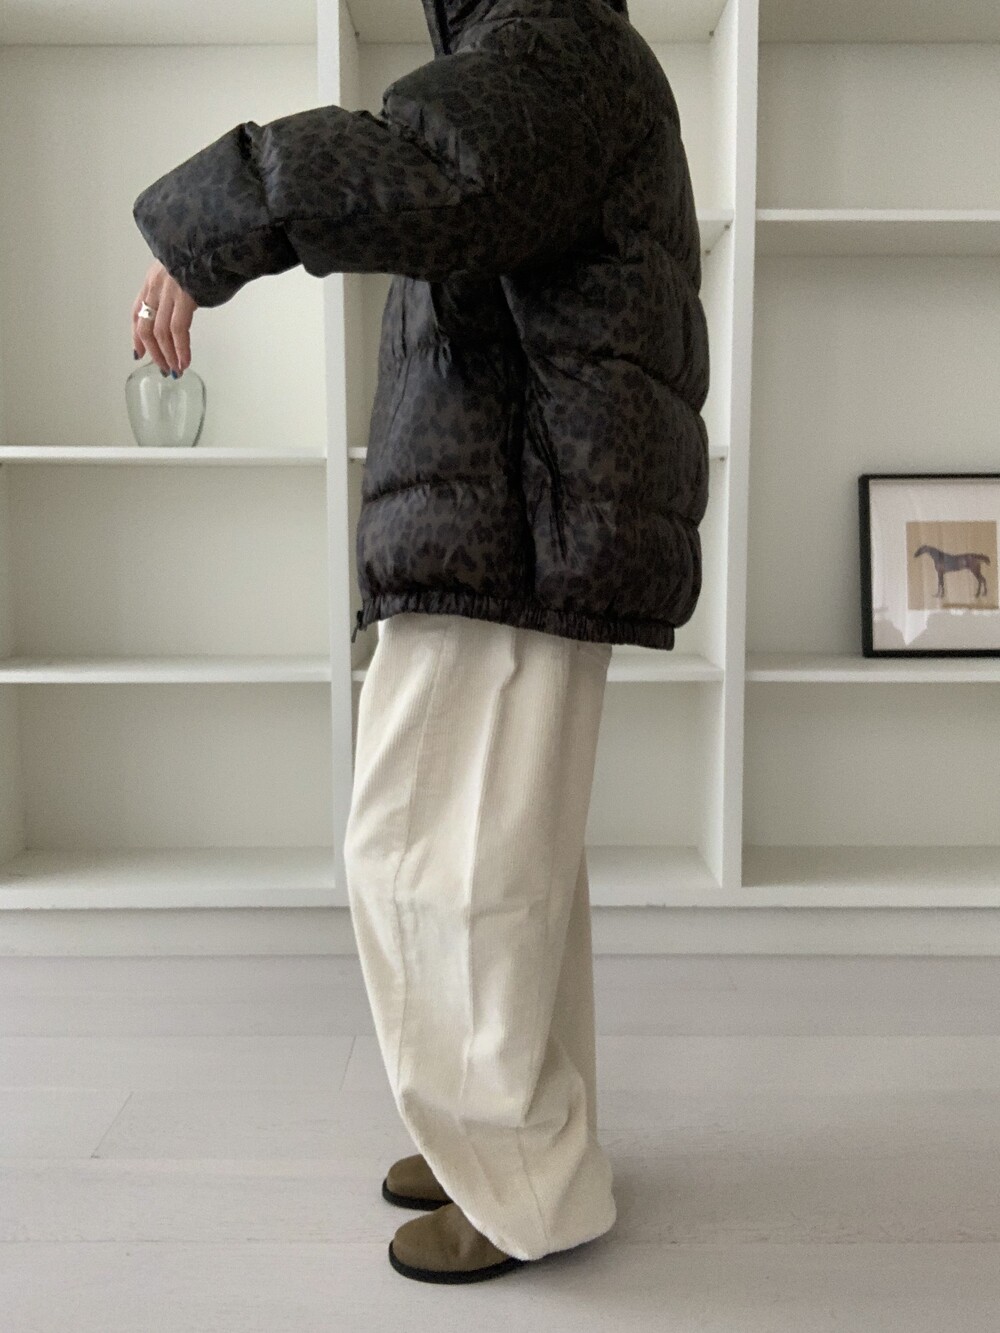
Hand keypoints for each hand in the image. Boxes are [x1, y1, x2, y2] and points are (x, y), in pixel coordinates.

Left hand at [131, 260, 197, 375]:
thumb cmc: (206, 255)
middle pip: (146, 327)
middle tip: (163, 367)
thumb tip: (186, 300)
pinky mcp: (184, 297)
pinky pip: (178, 330)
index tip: (139, 352)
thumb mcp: (182, 268)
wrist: (215, 243)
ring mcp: (169, 292)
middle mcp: (157, 286)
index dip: (136, 335)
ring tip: (176, 369)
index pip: (137, 311)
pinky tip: (185, 361)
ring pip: (160, 332)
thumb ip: (178, 285)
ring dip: (167, 355)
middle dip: (154, 352)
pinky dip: (181, 349)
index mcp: (154, 279)